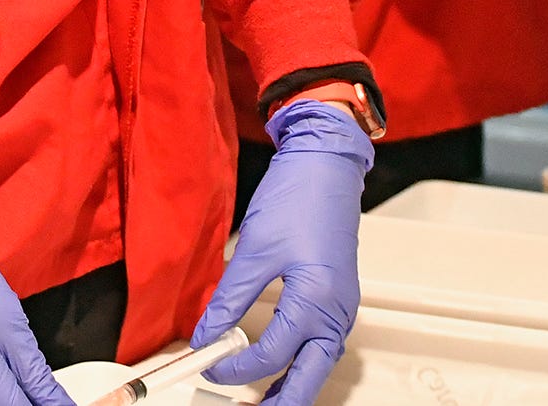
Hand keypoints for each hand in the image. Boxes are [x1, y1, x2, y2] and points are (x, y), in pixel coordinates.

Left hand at [192, 102, 371, 405]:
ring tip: (263, 401)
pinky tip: (281, 366)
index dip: (236, 367)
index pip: (272, 356)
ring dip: (292, 386)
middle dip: (280, 401)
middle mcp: (336, 312)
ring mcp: (342, 308)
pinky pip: (322, 345)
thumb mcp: (254, 250)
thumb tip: (205, 334)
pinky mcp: (339, 299)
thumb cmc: (298, 198)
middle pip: (310, 378)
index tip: (207, 363)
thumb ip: (229, 300)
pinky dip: (301, 362)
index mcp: (317, 301)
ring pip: (319, 365)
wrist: (326, 166)